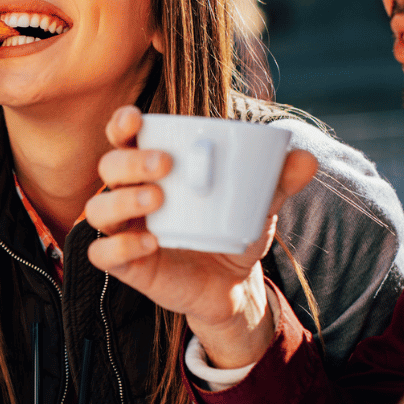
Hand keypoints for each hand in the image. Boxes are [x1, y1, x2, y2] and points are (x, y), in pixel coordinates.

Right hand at [85, 106, 317, 368]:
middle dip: (129, 161)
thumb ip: (278, 180)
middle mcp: (130, 194)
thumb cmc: (232, 228)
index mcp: (153, 168)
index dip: (122, 124)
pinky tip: (150, 243)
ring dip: (122, 199)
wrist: (233, 285)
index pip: (124, 138)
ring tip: (157, 200)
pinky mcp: (126, 265)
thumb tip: (306, 157)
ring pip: (98, 208)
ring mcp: (124, 230)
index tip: (137, 118)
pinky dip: (121, 246)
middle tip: (165, 165)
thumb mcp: (258, 202)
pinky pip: (103, 253)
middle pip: (108, 167)